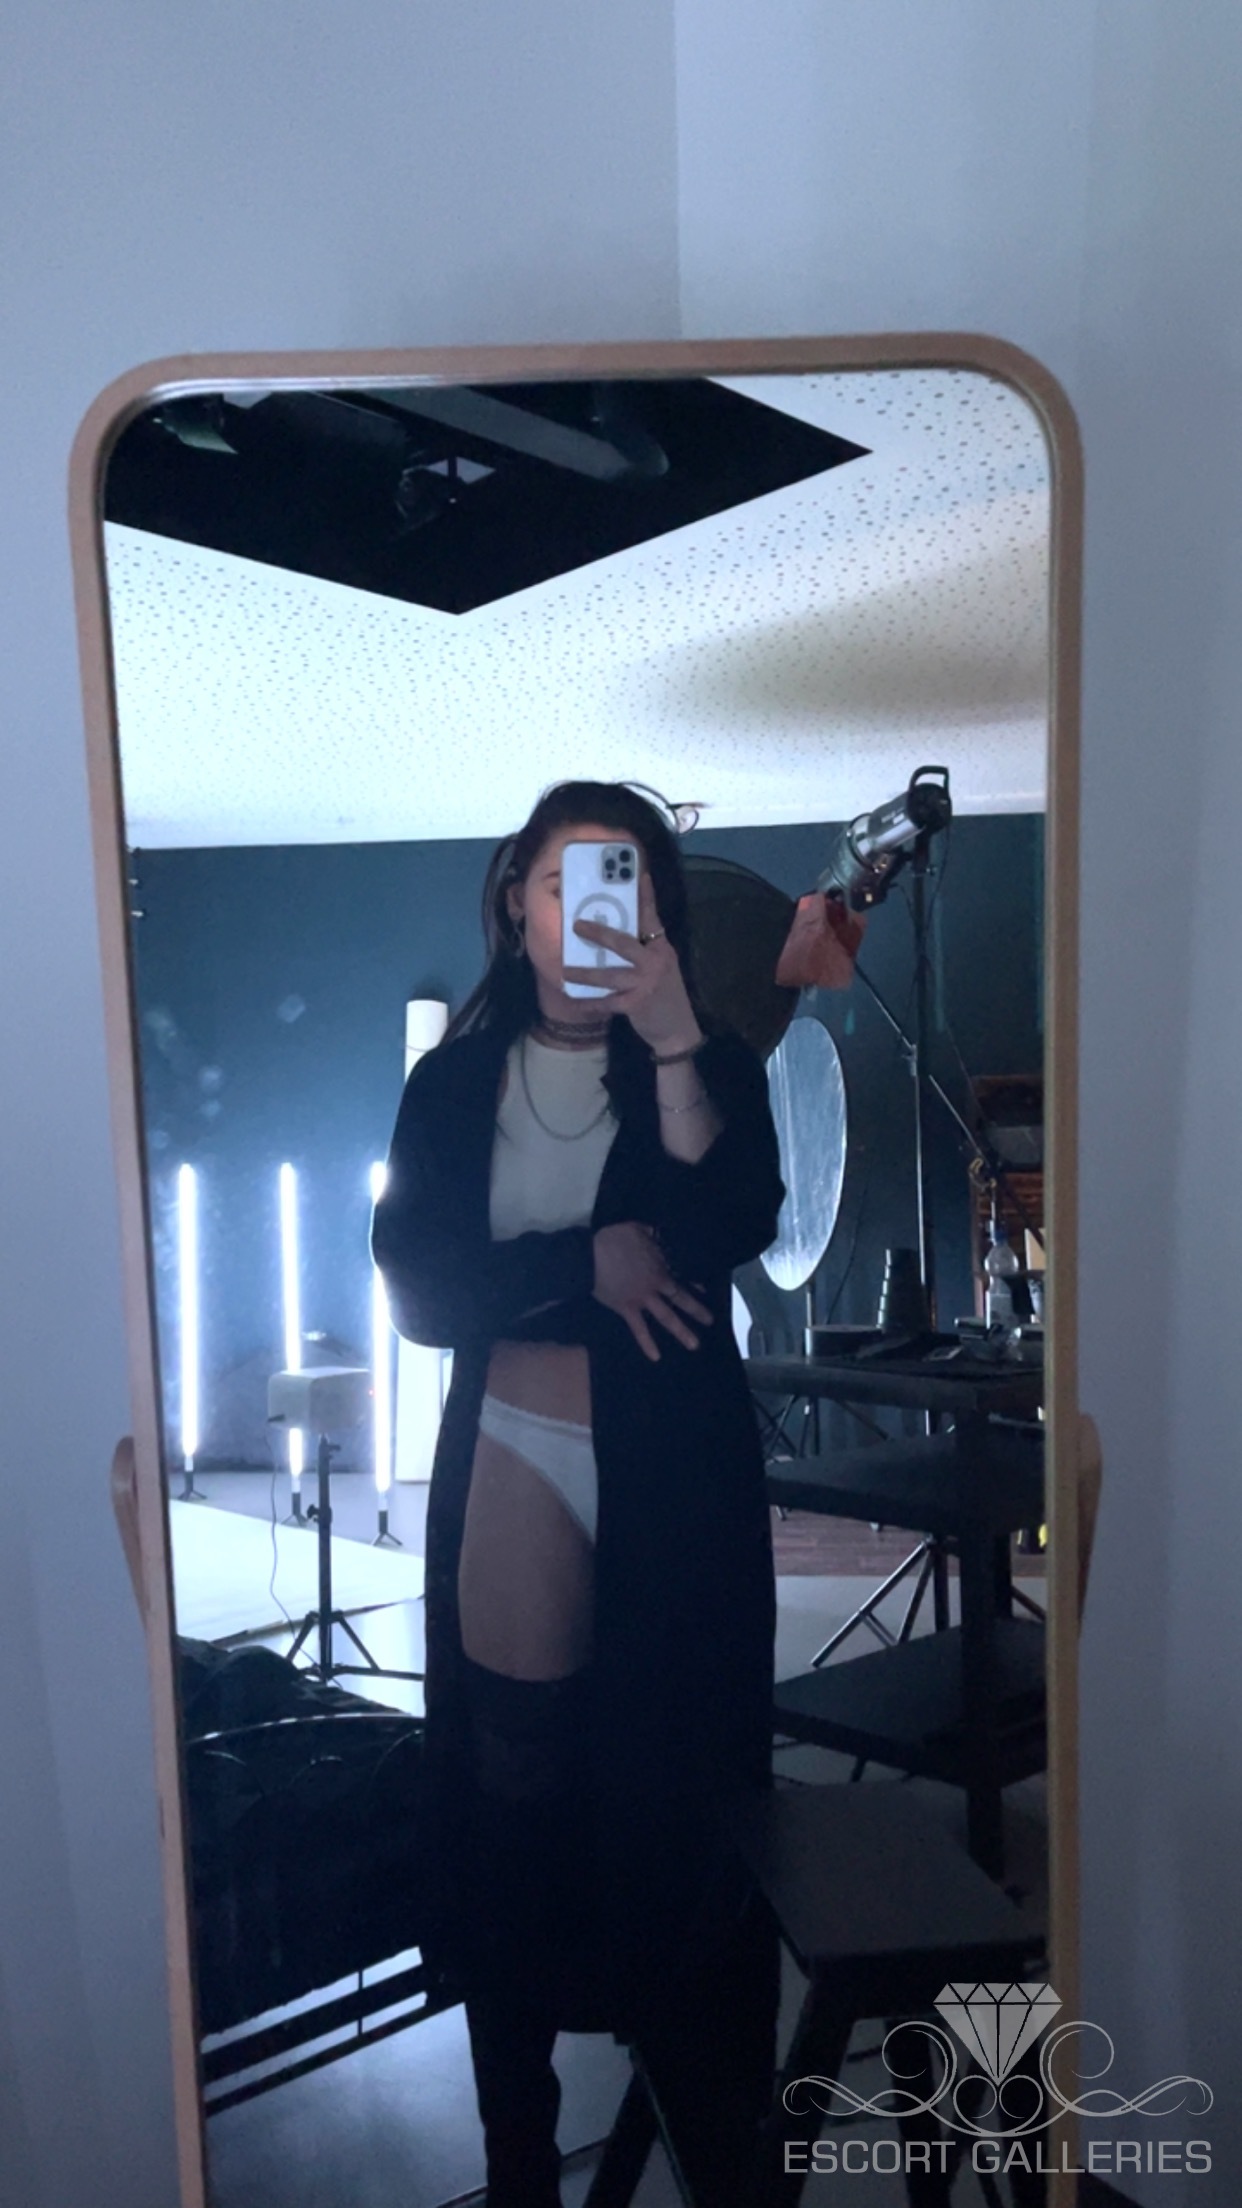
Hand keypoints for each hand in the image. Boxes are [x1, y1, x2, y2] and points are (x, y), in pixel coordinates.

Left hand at [564, 872, 701, 1052]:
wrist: (677, 1030)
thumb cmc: (665, 997)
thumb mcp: (662, 969)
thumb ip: (646, 953)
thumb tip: (616, 939)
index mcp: (662, 950)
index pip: (653, 919)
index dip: (646, 897)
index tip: (640, 875)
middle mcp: (655, 963)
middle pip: (623, 942)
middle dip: (598, 933)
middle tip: (576, 925)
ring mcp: (645, 983)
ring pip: (608, 974)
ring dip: (584, 973)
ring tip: (565, 971)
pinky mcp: (635, 1004)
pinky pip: (606, 1002)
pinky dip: (589, 1003)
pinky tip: (576, 1002)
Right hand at [592, 1221, 712, 1362]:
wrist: (590, 1255)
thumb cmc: (613, 1240)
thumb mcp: (637, 1229)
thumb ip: (651, 1234)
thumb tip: (658, 1233)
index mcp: (660, 1265)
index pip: (682, 1276)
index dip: (694, 1284)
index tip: (705, 1291)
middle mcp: (656, 1285)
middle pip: (680, 1299)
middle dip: (697, 1310)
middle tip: (710, 1321)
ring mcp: (643, 1299)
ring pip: (666, 1317)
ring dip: (682, 1331)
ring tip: (695, 1345)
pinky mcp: (627, 1309)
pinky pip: (639, 1329)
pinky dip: (647, 1343)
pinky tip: (656, 1357)